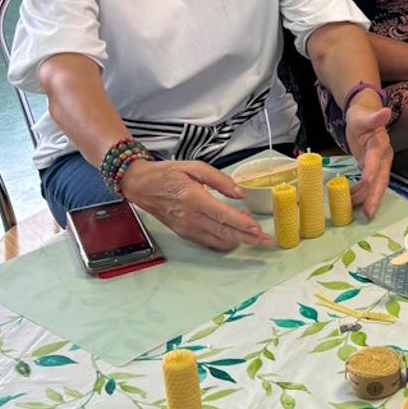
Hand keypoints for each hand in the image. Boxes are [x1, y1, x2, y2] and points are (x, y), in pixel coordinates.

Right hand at [119, 159, 270, 250]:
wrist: (140, 185)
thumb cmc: (167, 173)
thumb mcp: (194, 167)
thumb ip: (219, 180)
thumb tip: (239, 193)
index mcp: (194, 199)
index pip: (223, 216)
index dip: (242, 224)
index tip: (258, 229)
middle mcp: (190, 218)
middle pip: (225, 233)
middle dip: (248, 238)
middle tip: (266, 241)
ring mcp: (187, 228)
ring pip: (218, 241)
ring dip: (238, 238)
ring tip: (252, 231)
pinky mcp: (184, 233)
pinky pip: (208, 241)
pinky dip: (224, 238)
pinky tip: (233, 230)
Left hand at [343, 101, 392, 217]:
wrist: (364, 116)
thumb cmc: (362, 116)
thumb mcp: (364, 115)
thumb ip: (374, 117)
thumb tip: (386, 111)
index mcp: (380, 144)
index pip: (376, 158)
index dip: (372, 169)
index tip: (367, 180)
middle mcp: (383, 157)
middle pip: (381, 178)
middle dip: (374, 195)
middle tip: (368, 211)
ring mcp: (379, 164)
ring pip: (377, 185)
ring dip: (368, 199)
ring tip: (358, 211)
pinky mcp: (372, 169)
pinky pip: (369, 184)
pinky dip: (361, 193)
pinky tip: (352, 200)